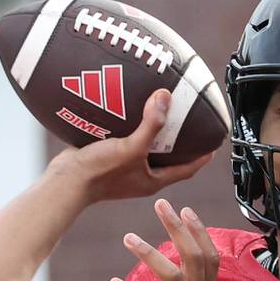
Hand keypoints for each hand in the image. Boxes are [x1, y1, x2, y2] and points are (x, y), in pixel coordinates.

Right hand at [48, 89, 213, 202]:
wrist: (64, 183)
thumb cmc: (100, 173)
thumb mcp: (131, 147)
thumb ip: (150, 125)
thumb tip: (166, 97)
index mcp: (153, 180)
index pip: (188, 169)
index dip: (203, 156)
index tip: (215, 142)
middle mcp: (142, 176)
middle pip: (170, 158)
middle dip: (182, 143)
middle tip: (192, 122)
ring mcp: (125, 169)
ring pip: (148, 149)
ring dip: (156, 133)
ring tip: (164, 112)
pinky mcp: (109, 160)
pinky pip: (127, 141)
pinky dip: (132, 127)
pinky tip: (130, 110)